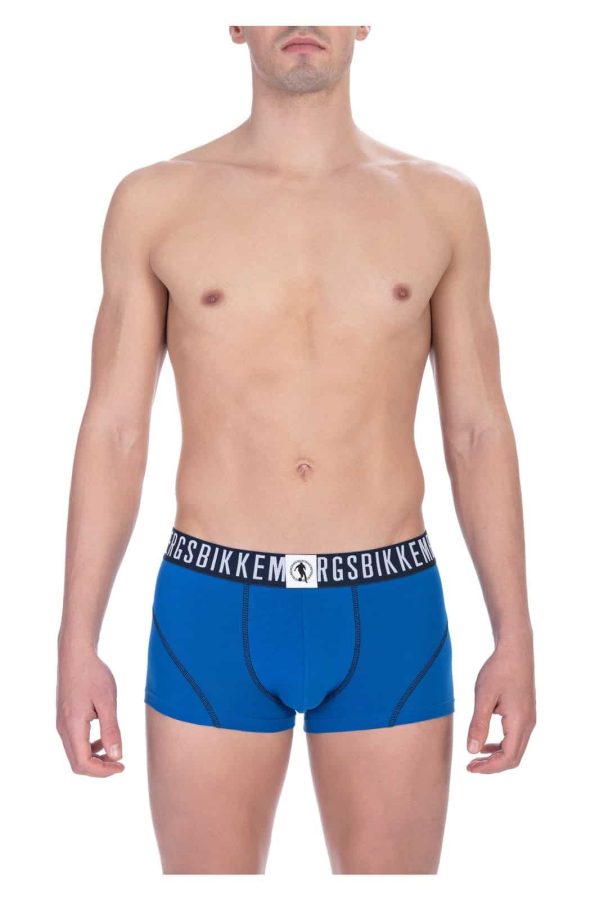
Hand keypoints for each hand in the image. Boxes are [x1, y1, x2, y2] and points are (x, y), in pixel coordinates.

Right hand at [56, 647, 124, 776]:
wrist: (76, 655)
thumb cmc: (93, 675)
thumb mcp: (107, 702)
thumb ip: (111, 730)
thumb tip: (116, 757)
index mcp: (73, 726)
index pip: (83, 763)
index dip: (103, 771)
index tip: (122, 766)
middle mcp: (63, 729)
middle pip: (77, 763)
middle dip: (99, 768)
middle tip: (119, 764)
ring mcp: (62, 724)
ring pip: (75, 753)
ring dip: (94, 758)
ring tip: (114, 752)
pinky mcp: (65, 718)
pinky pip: (75, 742)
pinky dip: (89, 747)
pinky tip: (104, 738)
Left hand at [466, 636, 535, 773]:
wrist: (515, 650)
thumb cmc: (498, 670)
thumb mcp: (484, 697)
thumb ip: (478, 725)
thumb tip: (471, 751)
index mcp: (520, 722)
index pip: (508, 758)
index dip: (489, 768)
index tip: (470, 767)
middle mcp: (528, 724)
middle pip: (514, 758)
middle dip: (492, 766)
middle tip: (470, 767)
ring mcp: (529, 719)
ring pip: (515, 749)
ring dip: (497, 756)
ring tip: (476, 757)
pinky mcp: (525, 713)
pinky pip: (515, 738)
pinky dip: (501, 745)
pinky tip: (485, 742)